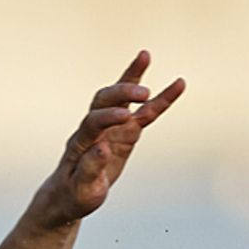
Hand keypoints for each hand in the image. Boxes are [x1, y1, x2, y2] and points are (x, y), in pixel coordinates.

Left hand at [35, 50, 185, 227]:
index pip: (93, 122)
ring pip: (121, 98)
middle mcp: (94, 128)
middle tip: (143, 92)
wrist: (71, 194)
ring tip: (145, 54)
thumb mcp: (82, 189)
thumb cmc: (75, 194)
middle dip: (122, 92)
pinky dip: (158, 99)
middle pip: (104, 100)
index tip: (125, 117)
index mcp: (80, 142)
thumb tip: (102, 147)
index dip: (108, 118)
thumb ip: (90, 168)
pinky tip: (177, 86)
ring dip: (133, 78)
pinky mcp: (125, 132)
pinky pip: (144, 113)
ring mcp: (110, 127)